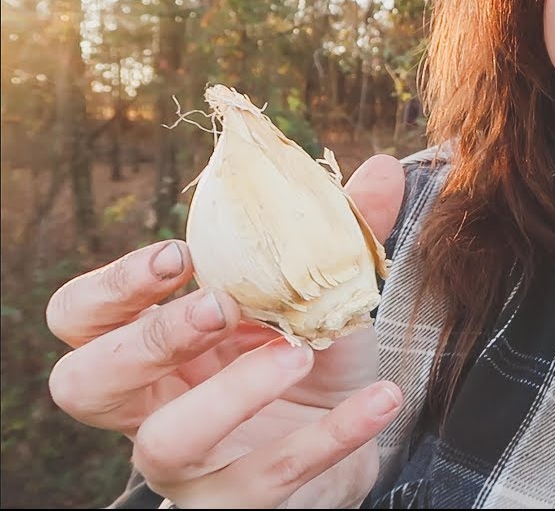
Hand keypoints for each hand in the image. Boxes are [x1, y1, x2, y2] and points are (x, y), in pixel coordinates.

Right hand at [45, 155, 406, 508]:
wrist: (353, 443)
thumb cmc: (310, 363)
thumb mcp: (321, 296)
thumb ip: (340, 237)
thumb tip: (383, 168)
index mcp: (152, 349)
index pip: (80, 318)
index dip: (112, 288)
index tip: (180, 255)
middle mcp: (150, 409)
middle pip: (86, 382)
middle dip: (148, 336)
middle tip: (219, 305)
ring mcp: (190, 468)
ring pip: (165, 443)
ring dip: (230, 392)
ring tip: (297, 352)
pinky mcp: (240, 506)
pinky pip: (272, 478)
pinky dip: (331, 435)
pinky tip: (381, 398)